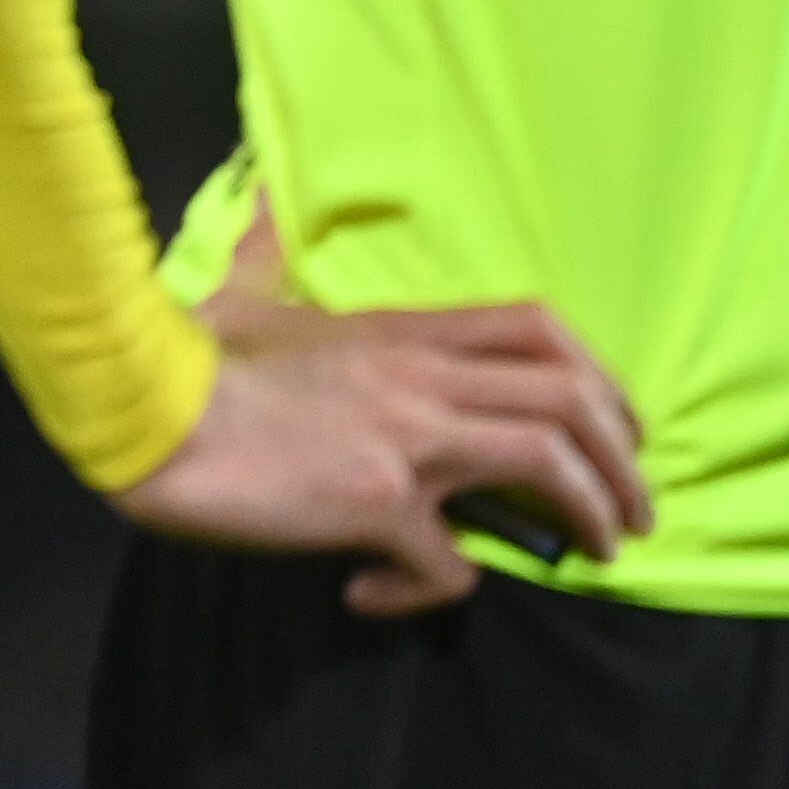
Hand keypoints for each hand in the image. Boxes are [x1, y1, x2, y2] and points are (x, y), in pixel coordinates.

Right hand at [115, 254, 655, 617]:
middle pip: (570, 393)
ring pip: (547, 462)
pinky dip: (438, 589)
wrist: (153, 413)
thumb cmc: (195, 356)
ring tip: (598, 554)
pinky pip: (445, 563)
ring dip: (592, 514)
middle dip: (624, 456)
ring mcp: (408, 438)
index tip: (620, 429)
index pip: (538, 328)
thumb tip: (264, 195)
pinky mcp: (379, 503)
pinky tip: (388, 593)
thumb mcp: (242, 289)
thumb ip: (269, 247)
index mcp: (404, 332)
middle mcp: (424, 376)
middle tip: (635, 511)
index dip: (601, 379)